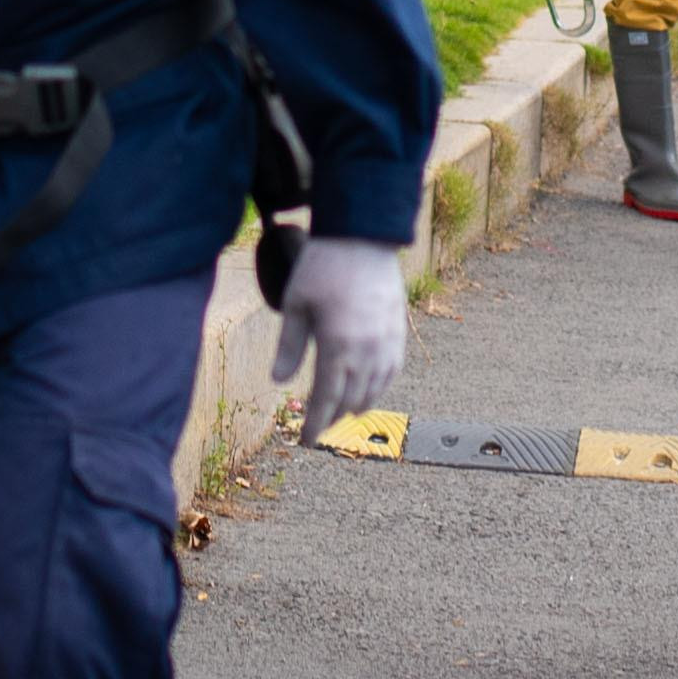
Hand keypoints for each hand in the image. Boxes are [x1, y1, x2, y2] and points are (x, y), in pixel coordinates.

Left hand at [274, 233, 408, 434]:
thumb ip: (289, 347)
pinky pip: (392, 372)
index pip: (326, 400)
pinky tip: (367, 389)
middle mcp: (366, 351)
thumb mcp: (296, 305)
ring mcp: (387, 342)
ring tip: (340, 411)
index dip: (316, 424)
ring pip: (374, 390)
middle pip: (350, 400)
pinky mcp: (398, 331)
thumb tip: (279, 382)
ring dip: (356, 405)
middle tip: (318, 426)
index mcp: (337, 346)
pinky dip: (378, 387)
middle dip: (332, 417)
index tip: (306, 441)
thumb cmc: (323, 267)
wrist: (362, 237)